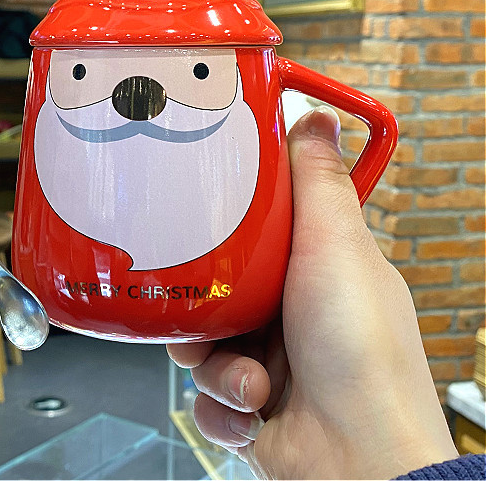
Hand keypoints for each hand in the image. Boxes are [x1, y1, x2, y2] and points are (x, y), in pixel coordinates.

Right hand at [168, 107, 457, 479]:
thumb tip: (318, 117)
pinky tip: (251, 410)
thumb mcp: (336, 246)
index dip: (233, 220)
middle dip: (203, 304)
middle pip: (218, 287)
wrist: (357, 463)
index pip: (263, 229)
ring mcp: (274, 362)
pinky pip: (208, 394)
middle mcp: (294, 313)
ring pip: (203, 343)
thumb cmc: (360, 355)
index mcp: (317, 270)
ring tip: (243, 376)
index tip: (207, 211)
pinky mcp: (254, 406)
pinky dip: (222, 405)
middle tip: (203, 310)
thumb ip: (319, 182)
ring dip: (214, 364)